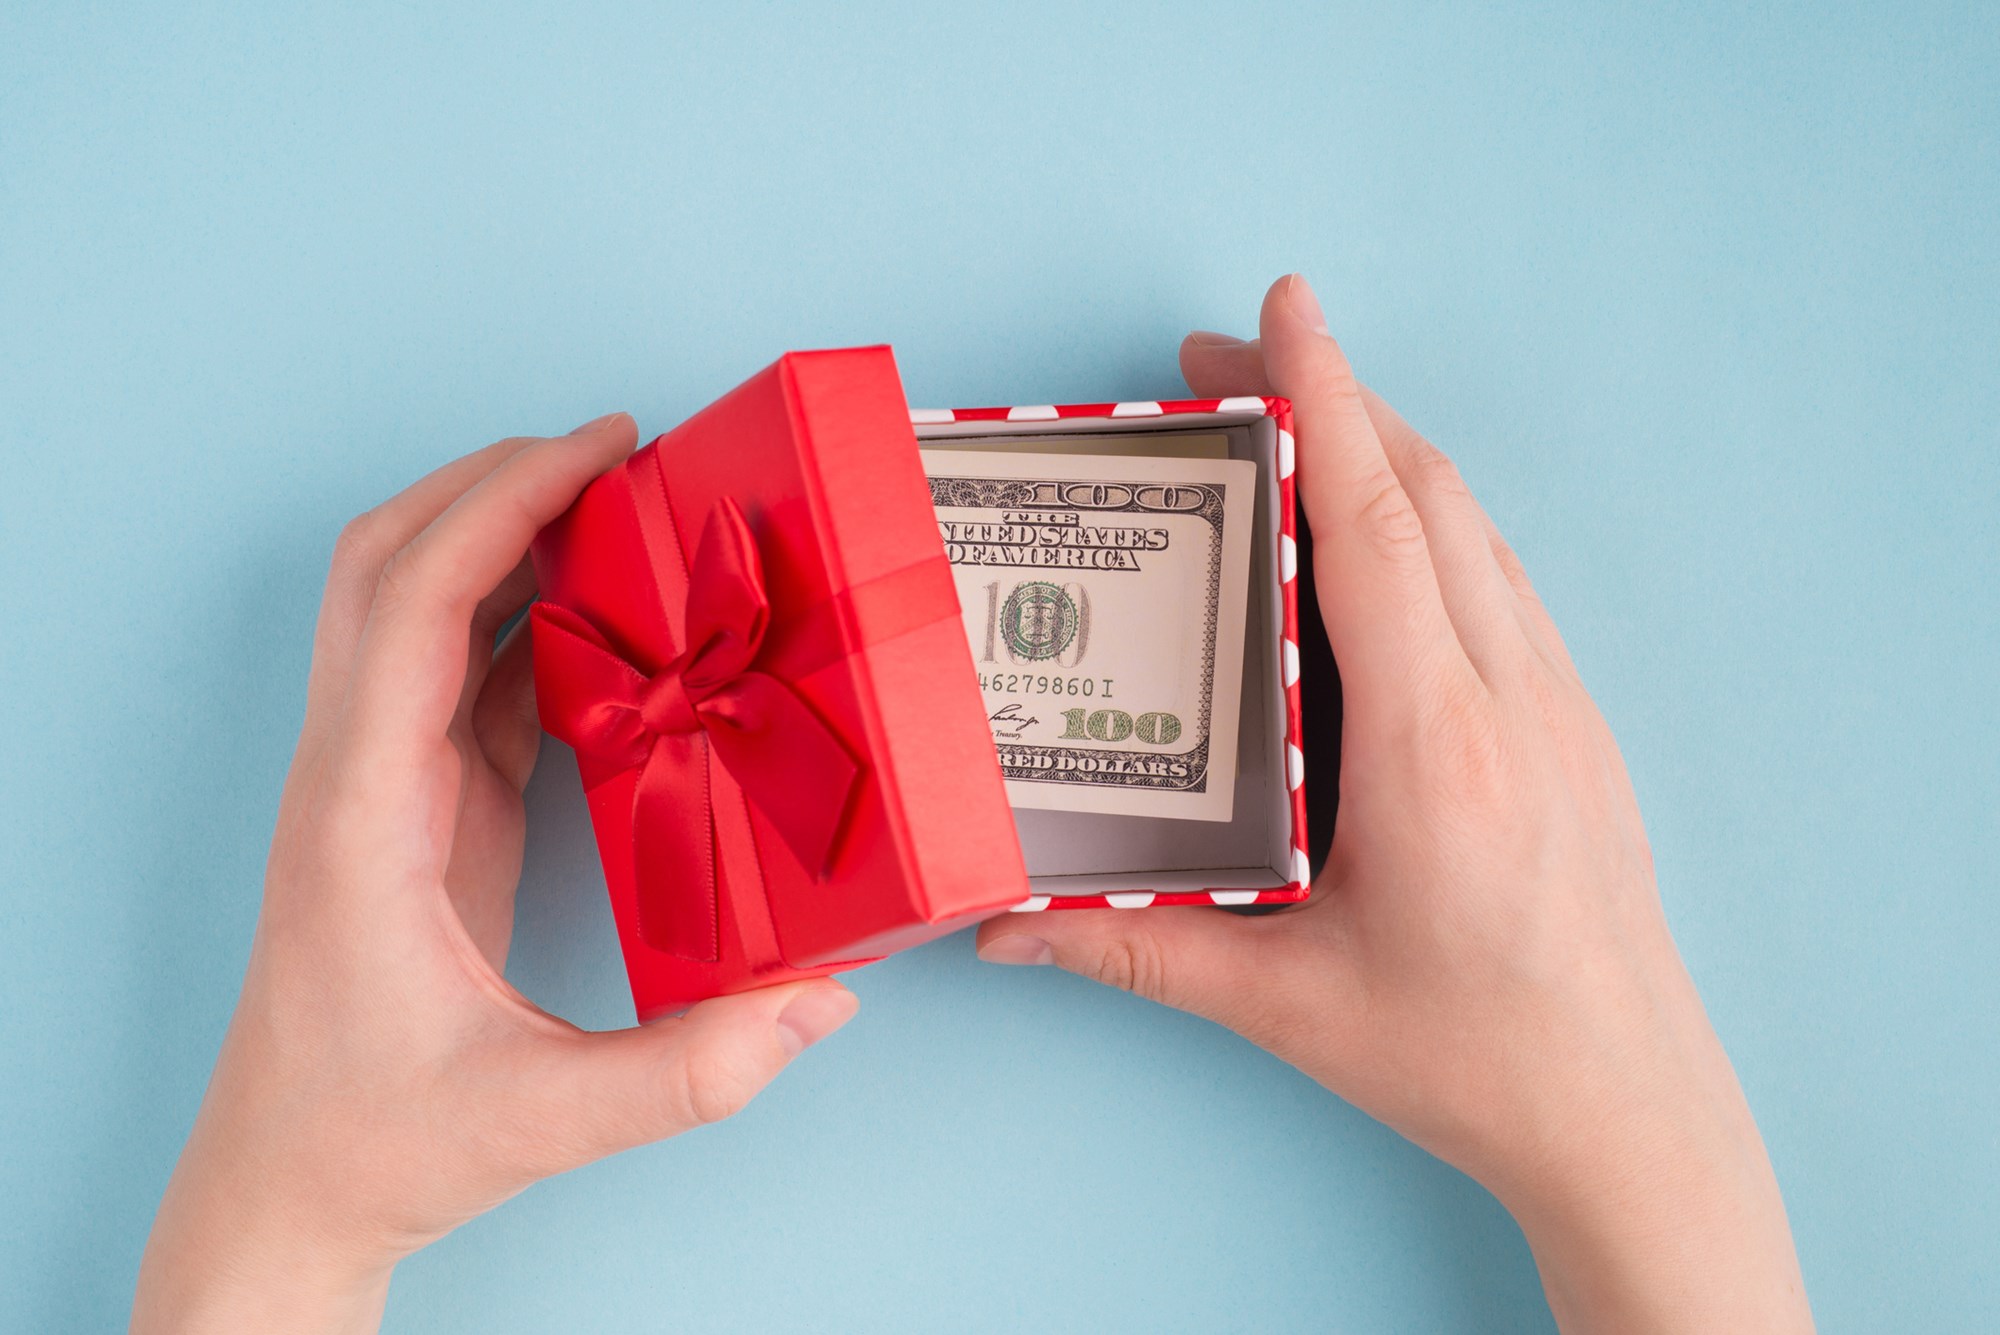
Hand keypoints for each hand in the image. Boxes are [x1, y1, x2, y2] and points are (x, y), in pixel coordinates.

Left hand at [133, 415, 857, 1333]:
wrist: (291, 1187)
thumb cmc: (379, 1142)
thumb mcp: (540, 1119)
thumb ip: (688, 1072)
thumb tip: (820, 1000)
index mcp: (367, 814)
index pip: (417, 605)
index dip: (503, 506)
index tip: (599, 451)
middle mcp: (358, 774)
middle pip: (387, 565)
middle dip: (491, 482)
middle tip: (613, 451)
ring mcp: (383, 783)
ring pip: (416, 606)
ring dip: (503, 536)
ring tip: (621, 508)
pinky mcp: (422, 807)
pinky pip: (466, 673)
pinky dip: (529, 618)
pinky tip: (613, 622)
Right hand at [975, 277, 1812, 1332]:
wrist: (1629, 1110)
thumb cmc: (1470, 1059)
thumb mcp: (1289, 1006)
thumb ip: (1138, 950)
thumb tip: (1004, 929)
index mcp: (1437, 749)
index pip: (1372, 531)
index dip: (1325, 404)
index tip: (1283, 308)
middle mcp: (1512, 701)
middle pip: (1428, 496)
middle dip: (1333, 400)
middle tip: (1226, 363)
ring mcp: (1561, 706)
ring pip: (1476, 529)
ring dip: (1387, 452)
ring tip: (1291, 428)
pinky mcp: (1578, 726)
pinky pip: (1502, 580)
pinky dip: (1432, 519)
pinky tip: (1378, 538)